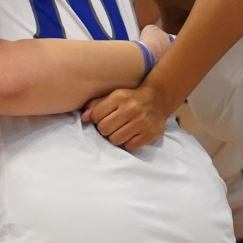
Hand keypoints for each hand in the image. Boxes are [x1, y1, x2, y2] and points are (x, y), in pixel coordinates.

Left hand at [78, 26, 179, 149]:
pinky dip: (128, 142)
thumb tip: (84, 117)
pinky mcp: (150, 133)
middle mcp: (131, 109)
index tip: (104, 117)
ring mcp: (142, 122)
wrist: (158, 99)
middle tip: (113, 125)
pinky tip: (132, 134)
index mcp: (120, 97)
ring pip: (115, 140)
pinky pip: (130, 146)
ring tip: (122, 130)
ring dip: (116, 137)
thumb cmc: (131, 99)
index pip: (96, 116)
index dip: (97, 119)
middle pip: (104, 129)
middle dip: (105, 129)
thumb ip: (96, 105)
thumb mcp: (113, 96)